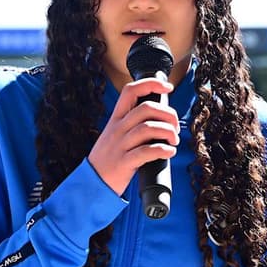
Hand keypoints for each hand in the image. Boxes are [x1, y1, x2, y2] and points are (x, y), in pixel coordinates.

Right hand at [86, 77, 179, 195]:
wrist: (91, 182)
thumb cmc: (109, 159)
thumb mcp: (115, 135)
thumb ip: (132, 124)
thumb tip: (161, 117)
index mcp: (116, 119)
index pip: (130, 91)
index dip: (151, 84)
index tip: (168, 87)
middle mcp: (117, 129)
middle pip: (146, 108)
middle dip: (168, 114)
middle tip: (175, 127)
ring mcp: (120, 145)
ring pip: (148, 128)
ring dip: (168, 132)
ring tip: (173, 141)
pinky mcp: (124, 163)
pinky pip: (147, 151)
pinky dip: (163, 150)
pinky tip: (169, 152)